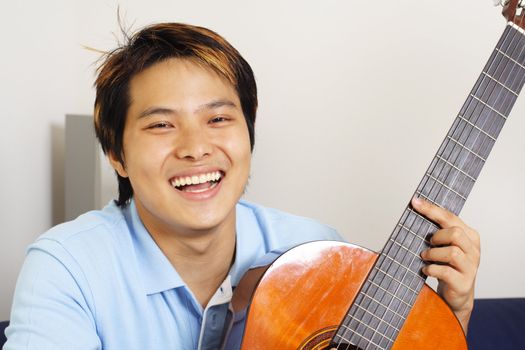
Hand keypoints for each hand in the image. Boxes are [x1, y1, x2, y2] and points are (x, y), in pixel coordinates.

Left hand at [411, 197, 479, 333]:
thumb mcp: (445, 245)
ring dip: (432, 254)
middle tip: (428, 244)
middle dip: (436, 237)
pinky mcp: (463, 283)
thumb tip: (415, 210)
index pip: (450, 217)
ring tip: (426, 257)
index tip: (415, 202)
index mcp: (470, 236)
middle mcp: (474, 250)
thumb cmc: (448, 266)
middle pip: (455, 233)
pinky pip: (445, 272)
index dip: (431, 209)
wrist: (457, 295)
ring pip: (452, 252)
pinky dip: (431, 269)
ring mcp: (471, 267)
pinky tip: (426, 270)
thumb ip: (438, 231)